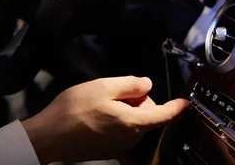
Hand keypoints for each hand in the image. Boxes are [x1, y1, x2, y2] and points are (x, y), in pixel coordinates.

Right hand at [21, 76, 188, 163]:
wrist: (48, 137)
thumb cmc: (73, 110)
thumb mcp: (103, 87)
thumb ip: (131, 84)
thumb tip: (147, 85)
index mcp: (132, 123)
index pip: (164, 115)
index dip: (177, 107)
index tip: (186, 101)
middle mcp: (130, 138)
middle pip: (146, 114)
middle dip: (136, 101)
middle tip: (112, 93)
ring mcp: (119, 146)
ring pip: (133, 121)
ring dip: (124, 109)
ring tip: (99, 104)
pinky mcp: (108, 150)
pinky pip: (121, 129)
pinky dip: (115, 119)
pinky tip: (96, 114)